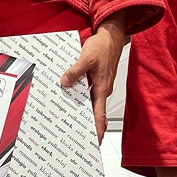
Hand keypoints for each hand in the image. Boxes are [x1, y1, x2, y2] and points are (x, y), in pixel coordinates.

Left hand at [60, 11, 124, 143]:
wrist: (111, 36)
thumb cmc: (103, 47)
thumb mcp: (86, 58)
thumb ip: (75, 71)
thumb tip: (65, 82)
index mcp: (102, 88)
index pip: (100, 113)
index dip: (97, 128)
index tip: (95, 140)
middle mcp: (102, 89)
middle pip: (94, 111)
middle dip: (87, 123)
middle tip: (77, 135)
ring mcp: (100, 85)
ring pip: (90, 101)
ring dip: (82, 109)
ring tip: (71, 119)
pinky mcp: (97, 79)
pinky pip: (88, 91)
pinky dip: (80, 95)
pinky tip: (71, 95)